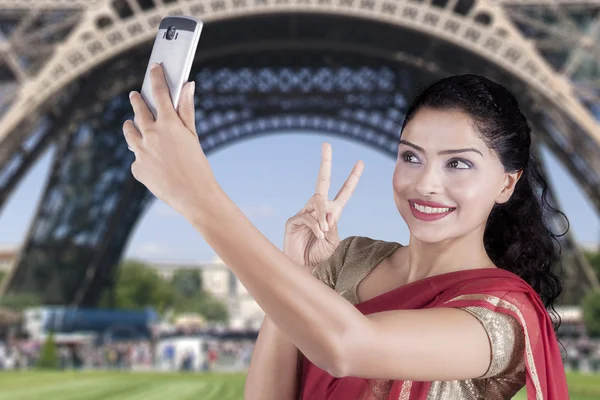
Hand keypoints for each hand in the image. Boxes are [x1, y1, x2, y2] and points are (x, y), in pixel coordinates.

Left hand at [123, 63, 217, 214]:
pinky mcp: (136, 169)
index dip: (156, 77)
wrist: (193, 196)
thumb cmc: (198, 165)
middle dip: (137, 100)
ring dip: (131, 125)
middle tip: (136, 95)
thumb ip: (187, 110)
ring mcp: (140, 152)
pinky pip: (137, 157)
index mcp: (168, 124)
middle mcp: (150, 135)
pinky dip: (143, 156)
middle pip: (138, 110)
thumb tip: (188, 86)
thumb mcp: (193, 136)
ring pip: (129, 131)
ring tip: (132, 123)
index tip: (154, 68)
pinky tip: (152, 161)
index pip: (159, 92)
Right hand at [283, 143, 363, 266]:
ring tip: (324, 232)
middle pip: (322, 181)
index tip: (360, 162)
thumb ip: (333, 225)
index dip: (352, 178)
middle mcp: (318, 209)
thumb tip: (327, 212)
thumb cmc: (321, 257)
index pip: (344, 192)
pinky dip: (316, 225)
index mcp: (333, 213)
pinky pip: (308, 216)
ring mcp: (304, 212)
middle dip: (325, 162)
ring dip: (323, 216)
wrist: (305, 271)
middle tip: (326, 144)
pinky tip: (319, 234)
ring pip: (318, 203)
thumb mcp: (334, 241)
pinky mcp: (293, 220)